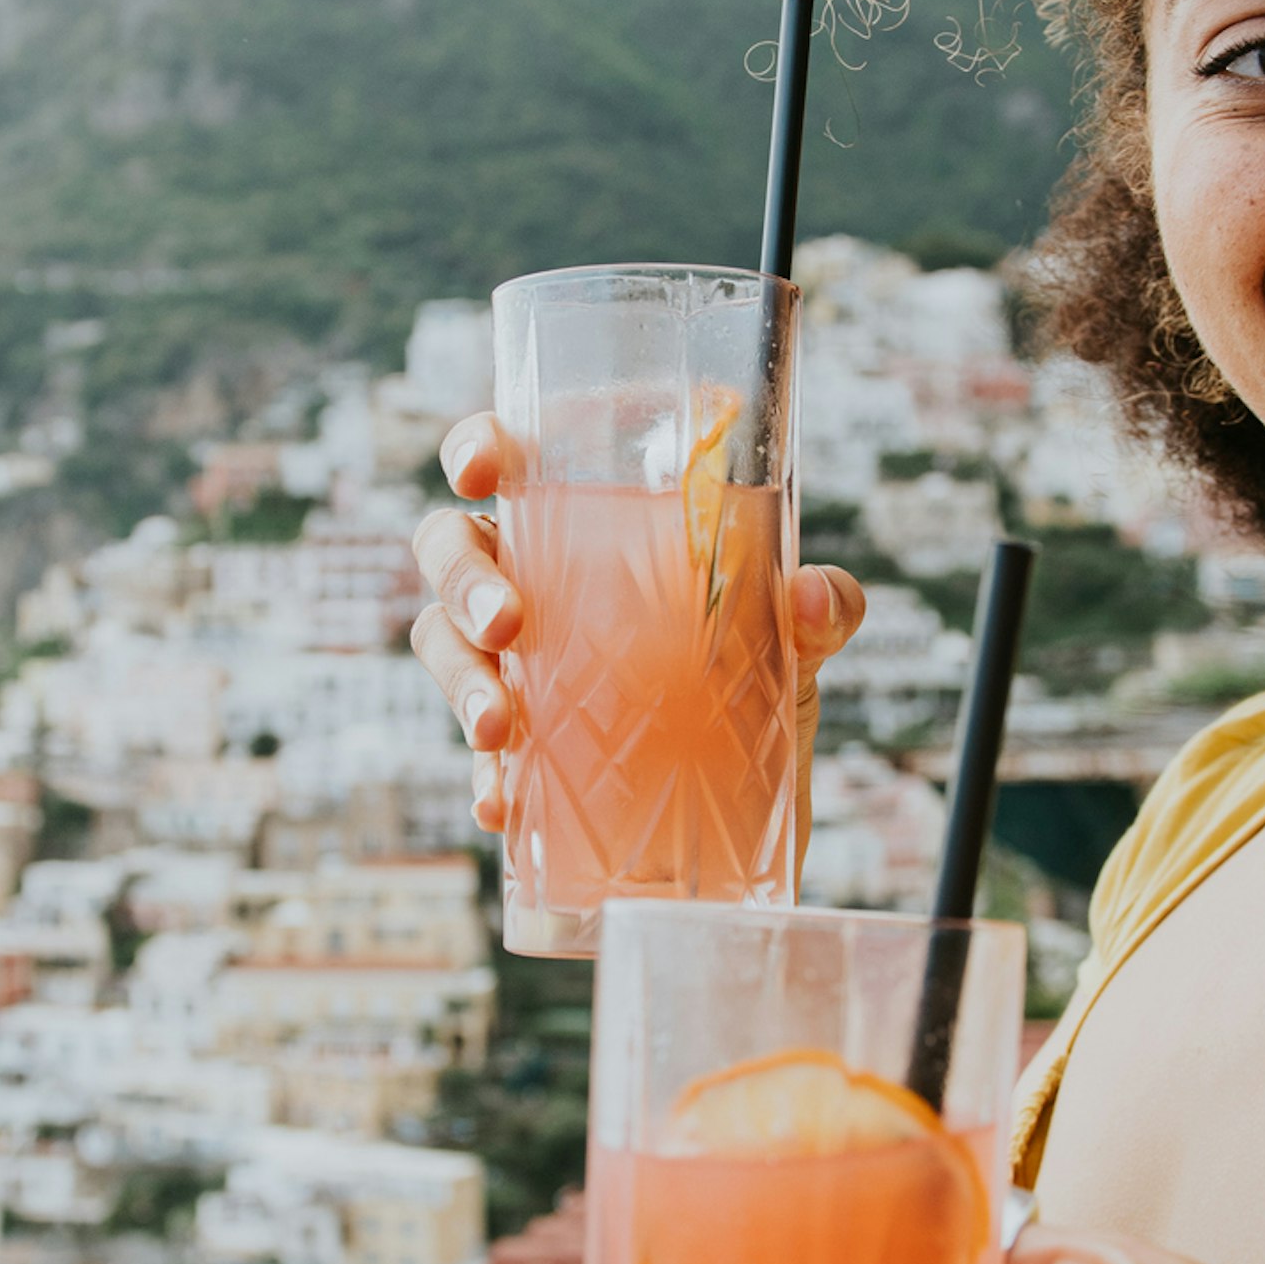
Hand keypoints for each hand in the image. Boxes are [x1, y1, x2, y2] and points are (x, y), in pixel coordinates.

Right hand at [407, 410, 868, 831]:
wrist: (751, 815)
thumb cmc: (757, 686)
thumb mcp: (800, 643)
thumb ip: (822, 610)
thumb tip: (812, 595)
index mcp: (586, 524)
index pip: (512, 459)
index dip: (478, 447)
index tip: (480, 471)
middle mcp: (534, 581)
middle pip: (450, 547)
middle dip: (462, 580)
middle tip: (506, 626)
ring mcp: (513, 664)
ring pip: (442, 642)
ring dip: (458, 681)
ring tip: (499, 730)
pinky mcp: (514, 748)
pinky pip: (472, 752)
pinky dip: (482, 776)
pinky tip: (502, 802)